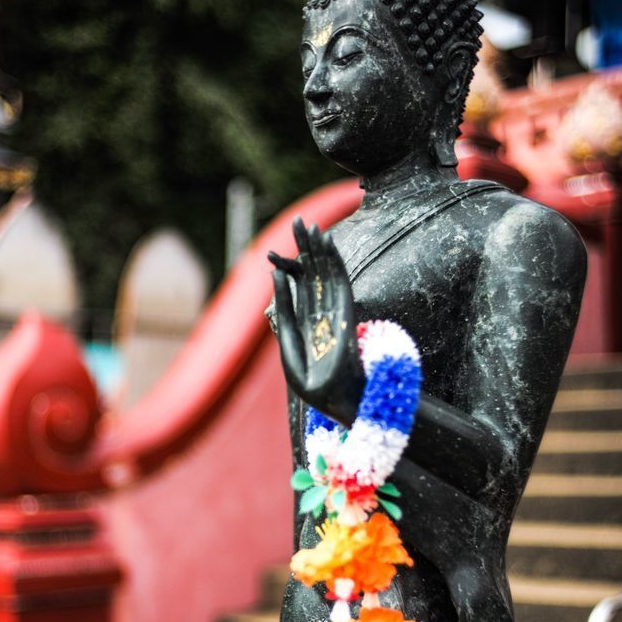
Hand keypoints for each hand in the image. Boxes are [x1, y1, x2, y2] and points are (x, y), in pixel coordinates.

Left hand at [269, 217, 363, 424]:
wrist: (334, 400)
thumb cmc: (312, 382)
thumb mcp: (288, 343)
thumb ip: (283, 310)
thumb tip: (275, 276)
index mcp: (306, 322)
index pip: (299, 286)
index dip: (291, 264)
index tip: (282, 246)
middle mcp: (321, 312)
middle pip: (314, 273)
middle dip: (307, 248)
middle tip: (300, 221)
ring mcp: (335, 311)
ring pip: (327, 273)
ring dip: (320, 249)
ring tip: (313, 225)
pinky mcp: (346, 313)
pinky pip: (340, 281)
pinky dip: (334, 261)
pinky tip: (328, 243)